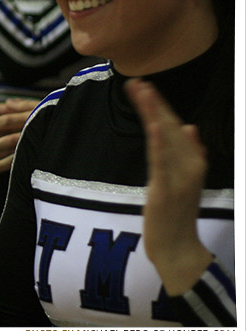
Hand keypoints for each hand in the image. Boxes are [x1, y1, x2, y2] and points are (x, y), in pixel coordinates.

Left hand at [125, 78, 212, 295]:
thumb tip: (190, 127)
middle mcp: (190, 165)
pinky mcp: (165, 189)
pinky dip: (160, 142)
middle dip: (154, 103)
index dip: (160, 105)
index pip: (175, 126)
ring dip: (155, 113)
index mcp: (192, 161)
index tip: (144, 86)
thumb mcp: (182, 180)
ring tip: (142, 91)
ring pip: (167, 138)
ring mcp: (179, 177)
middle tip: (137, 81)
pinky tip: (153, 124)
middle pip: (171, 127)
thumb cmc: (177, 214)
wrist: (178, 249)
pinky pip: (162, 162)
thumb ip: (187, 154)